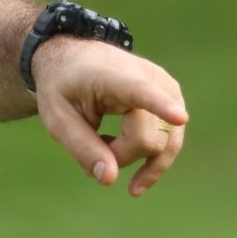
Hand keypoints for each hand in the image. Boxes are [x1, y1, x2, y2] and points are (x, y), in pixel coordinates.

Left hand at [32, 37, 187, 195]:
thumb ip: (82, 147)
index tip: (179, 117)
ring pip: (165, 144)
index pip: (141, 92)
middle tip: (90, 141)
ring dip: (135, 158)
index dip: (160, 106)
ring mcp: (167, 89)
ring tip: (103, 147)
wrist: (74, 59)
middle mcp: (150, 79)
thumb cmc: (63, 87)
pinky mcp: (174, 100)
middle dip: (119, 154)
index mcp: (113, 77)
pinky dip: (149, 156)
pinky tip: (120, 156)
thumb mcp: (57, 118)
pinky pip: (170, 140)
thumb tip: (110, 179)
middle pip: (147, 139)